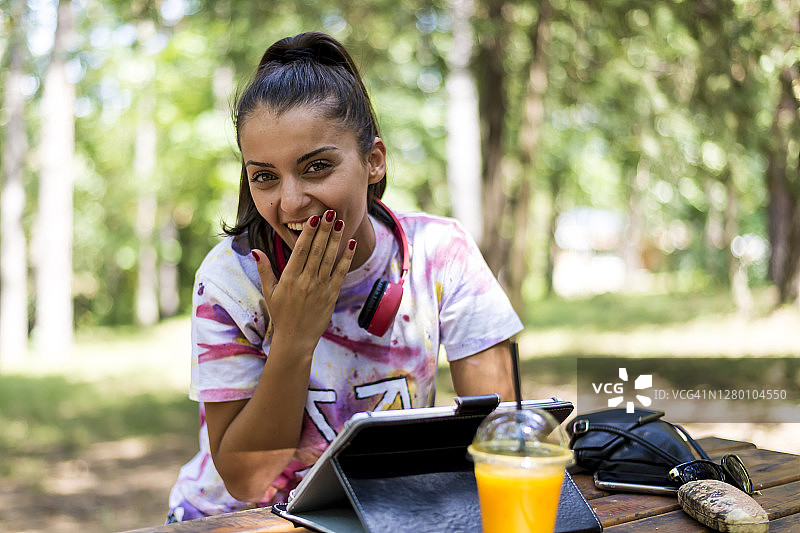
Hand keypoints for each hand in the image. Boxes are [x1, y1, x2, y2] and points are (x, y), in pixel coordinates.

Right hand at [251, 210, 356, 348]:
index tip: (314, 218)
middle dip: (325, 230)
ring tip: (341, 223)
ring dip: (336, 239)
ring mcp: (320, 288)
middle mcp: (306, 280)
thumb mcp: (269, 292)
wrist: (296, 339)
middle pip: (317, 250)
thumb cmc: (281, 314)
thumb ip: (264, 269)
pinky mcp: (332, 295)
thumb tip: (255, 250)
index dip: (308, 233)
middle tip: (331, 212)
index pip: (300, 250)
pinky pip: (341, 273)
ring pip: (329, 258)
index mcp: (289, 278)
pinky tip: (351, 244)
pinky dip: (346, 258)